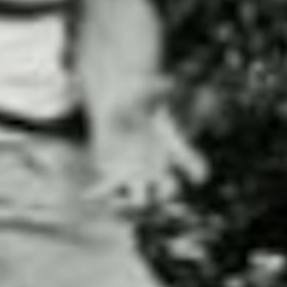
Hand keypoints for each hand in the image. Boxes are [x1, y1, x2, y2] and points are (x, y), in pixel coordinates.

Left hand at [90, 98, 207, 214]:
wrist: (117, 108)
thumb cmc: (136, 99)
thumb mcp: (144, 91)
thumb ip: (154, 90)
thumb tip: (166, 81)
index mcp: (172, 152)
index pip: (191, 164)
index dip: (196, 171)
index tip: (199, 177)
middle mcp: (158, 171)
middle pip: (169, 191)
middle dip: (167, 195)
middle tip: (162, 196)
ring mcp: (137, 178)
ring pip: (139, 201)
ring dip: (132, 205)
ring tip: (119, 204)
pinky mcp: (114, 178)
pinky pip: (108, 190)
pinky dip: (99, 193)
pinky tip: (87, 194)